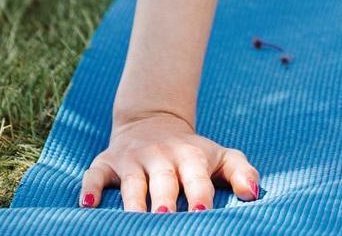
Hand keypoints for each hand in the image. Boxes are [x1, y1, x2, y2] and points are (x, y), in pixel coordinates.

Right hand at [78, 111, 260, 211]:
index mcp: (191, 156)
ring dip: (132, 200)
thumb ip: (242, 171)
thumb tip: (253, 194)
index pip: (197, 175)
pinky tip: (87, 205)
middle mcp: (161, 157)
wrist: (153, 122)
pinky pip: (94, 175)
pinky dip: (89, 188)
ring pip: (131, 181)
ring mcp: (132, 159)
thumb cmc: (192, 154)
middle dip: (165, 199)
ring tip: (135, 218)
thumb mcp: (220, 156)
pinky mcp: (106, 163)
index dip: (199, 193)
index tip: (202, 213)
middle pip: (163, 179)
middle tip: (167, 218)